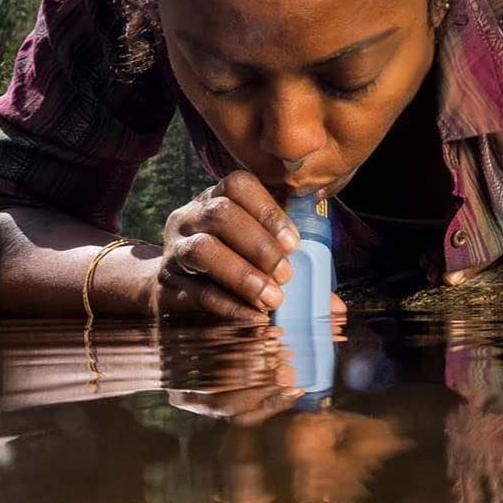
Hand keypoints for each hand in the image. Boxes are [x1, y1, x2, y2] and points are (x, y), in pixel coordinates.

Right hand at [157, 171, 299, 320]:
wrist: (172, 284)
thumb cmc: (227, 261)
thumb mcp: (254, 253)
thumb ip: (293, 270)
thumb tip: (336, 306)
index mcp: (215, 197)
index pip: (238, 184)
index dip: (268, 211)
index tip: (294, 243)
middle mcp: (191, 216)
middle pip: (220, 214)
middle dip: (259, 245)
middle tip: (286, 275)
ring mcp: (175, 248)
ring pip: (203, 250)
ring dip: (242, 275)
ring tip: (271, 299)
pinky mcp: (166, 283)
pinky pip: (195, 292)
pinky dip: (228, 305)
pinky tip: (253, 317)